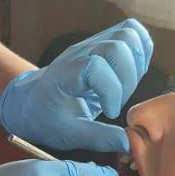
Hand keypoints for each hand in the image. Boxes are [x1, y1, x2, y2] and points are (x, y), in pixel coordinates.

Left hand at [0, 19, 153, 154]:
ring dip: (137, 63)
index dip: (112, 91)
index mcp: (65, 74)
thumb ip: (98, 138)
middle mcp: (79, 52)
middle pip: (118, 45)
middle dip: (127, 78)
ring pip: (128, 33)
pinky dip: (141, 52)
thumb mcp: (68, 135)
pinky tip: (132, 76)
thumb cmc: (47, 118)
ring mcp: (92, 44)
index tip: (110, 112)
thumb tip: (128, 142)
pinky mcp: (104, 43)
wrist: (33, 101)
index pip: (96, 66)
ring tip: (125, 88)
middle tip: (118, 101)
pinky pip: (132, 33)